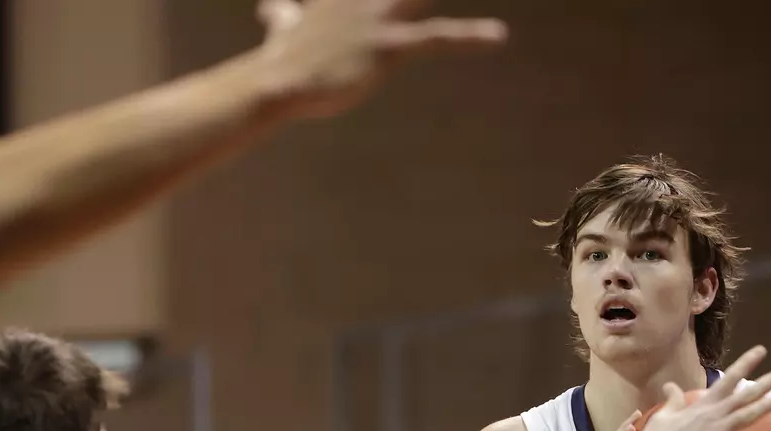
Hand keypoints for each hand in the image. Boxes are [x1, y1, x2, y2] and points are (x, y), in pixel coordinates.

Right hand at [255, 0, 507, 118]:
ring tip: (497, 28)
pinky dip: (469, 36)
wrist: (277, 83)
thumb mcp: (284, 27)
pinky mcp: (387, 45)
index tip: (390, 0)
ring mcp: (376, 17)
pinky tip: (498, 37)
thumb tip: (272, 7)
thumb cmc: (282, 60)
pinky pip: (437, 37)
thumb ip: (285, 15)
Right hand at [613, 346, 770, 430]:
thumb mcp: (662, 416)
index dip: (746, 363)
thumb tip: (670, 385)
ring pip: (751, 413)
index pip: (728, 379)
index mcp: (700, 406)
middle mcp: (712, 414)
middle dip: (770, 380)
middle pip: (746, 393)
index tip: (762, 350)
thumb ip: (672, 399)